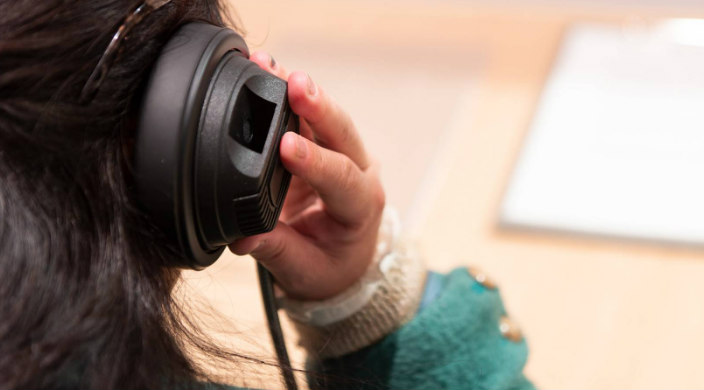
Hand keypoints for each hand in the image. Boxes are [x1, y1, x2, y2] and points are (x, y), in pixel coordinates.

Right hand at [229, 52, 384, 300]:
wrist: (339, 260)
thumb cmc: (327, 266)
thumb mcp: (304, 270)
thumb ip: (276, 251)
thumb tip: (243, 236)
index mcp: (362, 206)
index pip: (342, 178)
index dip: (315, 161)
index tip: (287, 146)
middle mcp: (358, 171)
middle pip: (342, 133)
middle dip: (318, 106)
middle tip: (295, 85)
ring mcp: (340, 153)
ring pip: (323, 115)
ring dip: (296, 90)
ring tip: (269, 66)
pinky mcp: (319, 143)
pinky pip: (304, 113)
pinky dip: (283, 92)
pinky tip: (265, 68)